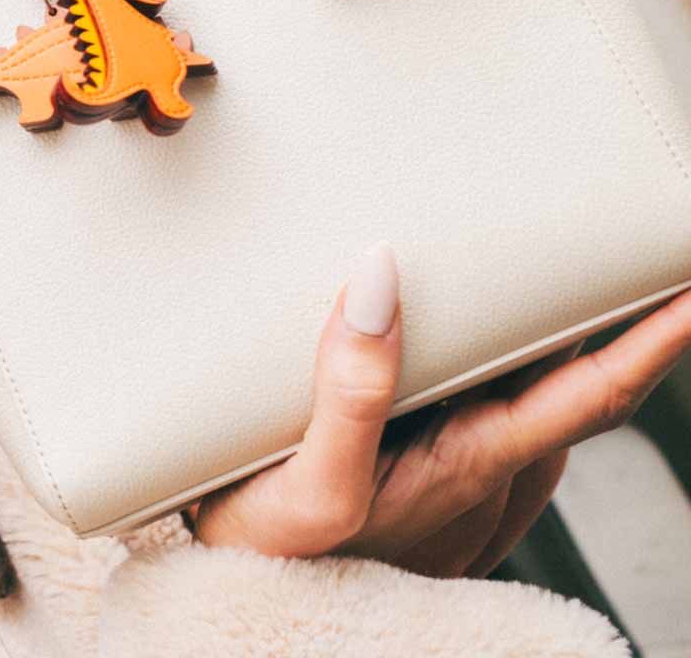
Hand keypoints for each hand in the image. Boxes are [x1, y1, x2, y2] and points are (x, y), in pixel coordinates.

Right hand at [190, 241, 690, 577]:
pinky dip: (497, 400)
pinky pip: (492, 447)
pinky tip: (455, 381)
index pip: (591, 396)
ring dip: (544, 370)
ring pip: (533, 424)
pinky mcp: (428, 516)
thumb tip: (381, 278)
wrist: (237, 617)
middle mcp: (483, 491)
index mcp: (467, 468)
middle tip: (609, 267)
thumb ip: (352, 384)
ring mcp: (460, 511)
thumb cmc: (267, 559)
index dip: (654, 342)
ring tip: (529, 308)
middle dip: (603, 337)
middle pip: (570, 400)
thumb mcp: (307, 481)